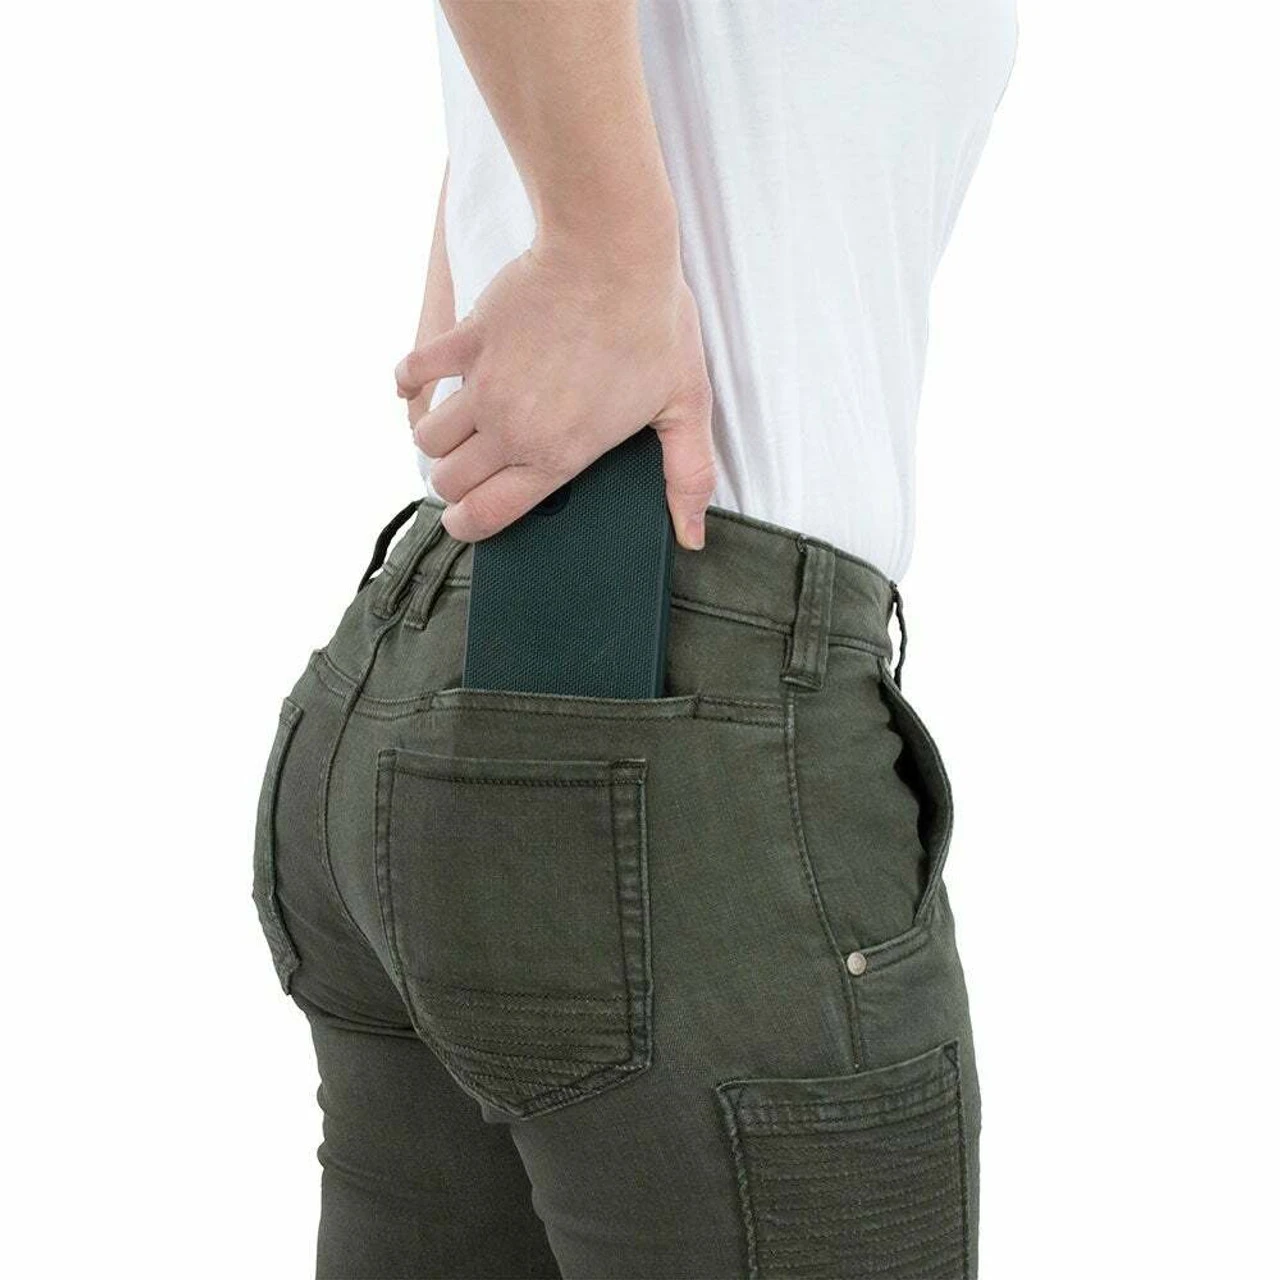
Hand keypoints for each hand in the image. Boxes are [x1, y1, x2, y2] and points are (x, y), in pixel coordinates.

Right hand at [394, 233, 715, 549]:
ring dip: (438, 441)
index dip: (468, 528)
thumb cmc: (652, 325)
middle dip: (455, 486)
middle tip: (472, 475)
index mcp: (557, 455)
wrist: (610, 250)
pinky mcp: (468, 339)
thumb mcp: (685, 407)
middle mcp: (511, 429)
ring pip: (429, 436)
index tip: (466, 524)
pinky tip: (419, 383)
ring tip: (459, 434)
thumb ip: (688, 476)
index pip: (487, 514)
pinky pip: (415, 370)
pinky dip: (410, 381)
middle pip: (449, 481)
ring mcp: (484, 385)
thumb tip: (692, 535)